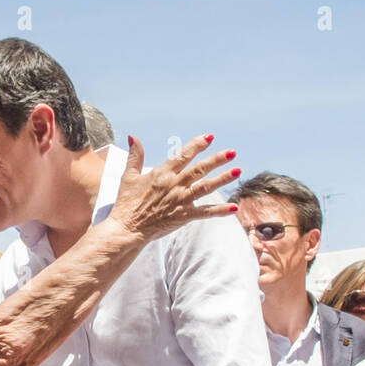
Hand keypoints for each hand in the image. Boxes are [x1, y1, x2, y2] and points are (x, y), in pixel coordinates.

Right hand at [108, 134, 240, 241]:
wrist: (126, 228)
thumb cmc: (126, 204)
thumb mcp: (128, 176)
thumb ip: (134, 156)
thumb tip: (134, 137)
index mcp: (162, 173)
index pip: (183, 155)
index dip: (197, 145)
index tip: (209, 137)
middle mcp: (174, 184)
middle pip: (199, 168)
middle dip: (217, 159)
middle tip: (232, 152)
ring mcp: (180, 200)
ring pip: (206, 186)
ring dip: (223, 179)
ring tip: (238, 171)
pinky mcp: (183, 216)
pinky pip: (205, 212)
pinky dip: (220, 210)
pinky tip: (234, 208)